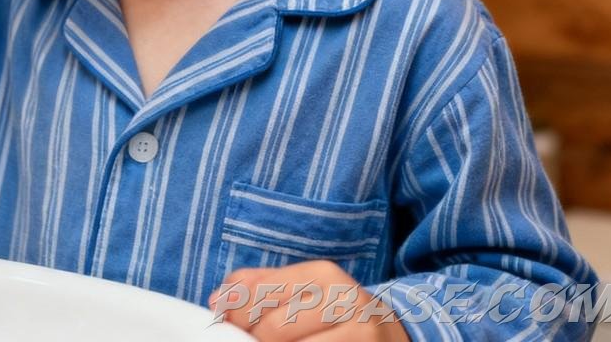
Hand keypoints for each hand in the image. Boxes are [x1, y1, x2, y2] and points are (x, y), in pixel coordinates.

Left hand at [209, 261, 409, 340]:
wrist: (391, 334)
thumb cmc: (335, 311)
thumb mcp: (303, 288)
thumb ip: (259, 285)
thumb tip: (218, 300)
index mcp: (324, 275)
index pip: (264, 292)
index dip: (236, 312)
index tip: (225, 322)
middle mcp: (345, 300)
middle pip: (275, 327)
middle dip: (251, 339)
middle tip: (244, 340)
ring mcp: (358, 332)